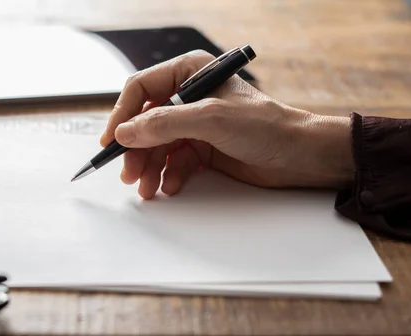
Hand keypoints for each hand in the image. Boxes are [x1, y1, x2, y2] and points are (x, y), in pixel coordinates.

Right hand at [100, 50, 354, 198]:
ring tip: (147, 188)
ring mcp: (195, 123)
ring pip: (157, 144)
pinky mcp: (202, 147)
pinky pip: (173, 160)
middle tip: (129, 174)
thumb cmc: (265, 126)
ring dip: (149, 167)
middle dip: (136, 149)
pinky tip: (171, 186)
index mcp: (190, 73)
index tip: (111, 140)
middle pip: (145, 121)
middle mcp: (189, 97)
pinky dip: (169, 174)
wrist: (299, 155)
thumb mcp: (210, 119)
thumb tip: (124, 132)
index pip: (141, 88)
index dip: (122, 114)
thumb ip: (163, 123)